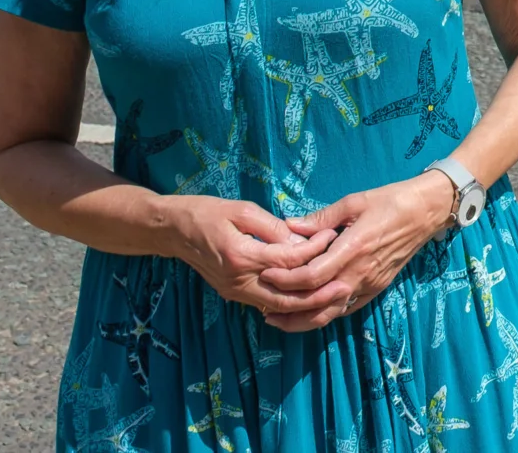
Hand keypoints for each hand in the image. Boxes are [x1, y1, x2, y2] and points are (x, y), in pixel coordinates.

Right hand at [162, 195, 334, 313]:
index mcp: (242, 256)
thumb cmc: (207, 213)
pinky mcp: (234, 294)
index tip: (333, 235)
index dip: (314, 249)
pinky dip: (289, 303)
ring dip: (306, 304)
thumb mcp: (242, 210)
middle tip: (344, 285)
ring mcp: (235, 292)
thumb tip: (300, 240)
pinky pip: (267, 303)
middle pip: (286, 297)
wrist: (173, 231)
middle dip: (317, 294)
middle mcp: (239, 281)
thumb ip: (273, 227)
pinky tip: (308, 296)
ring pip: (278, 307)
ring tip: (333, 295)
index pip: (288, 259)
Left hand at [257, 178, 448, 332]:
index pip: (313, 275)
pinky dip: (324, 315)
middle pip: (318, 301)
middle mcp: (361, 272)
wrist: (426, 212)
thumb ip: (321, 218)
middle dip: (287, 305)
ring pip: (331, 313)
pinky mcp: (376, 289)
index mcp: (353, 248)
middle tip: (262, 302)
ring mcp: (370, 284)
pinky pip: (346, 309)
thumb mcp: (354, 202)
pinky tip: (307, 314)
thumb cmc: (390, 201)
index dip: (286, 279)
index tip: (266, 274)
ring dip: (302, 320)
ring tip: (277, 317)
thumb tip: (289, 225)